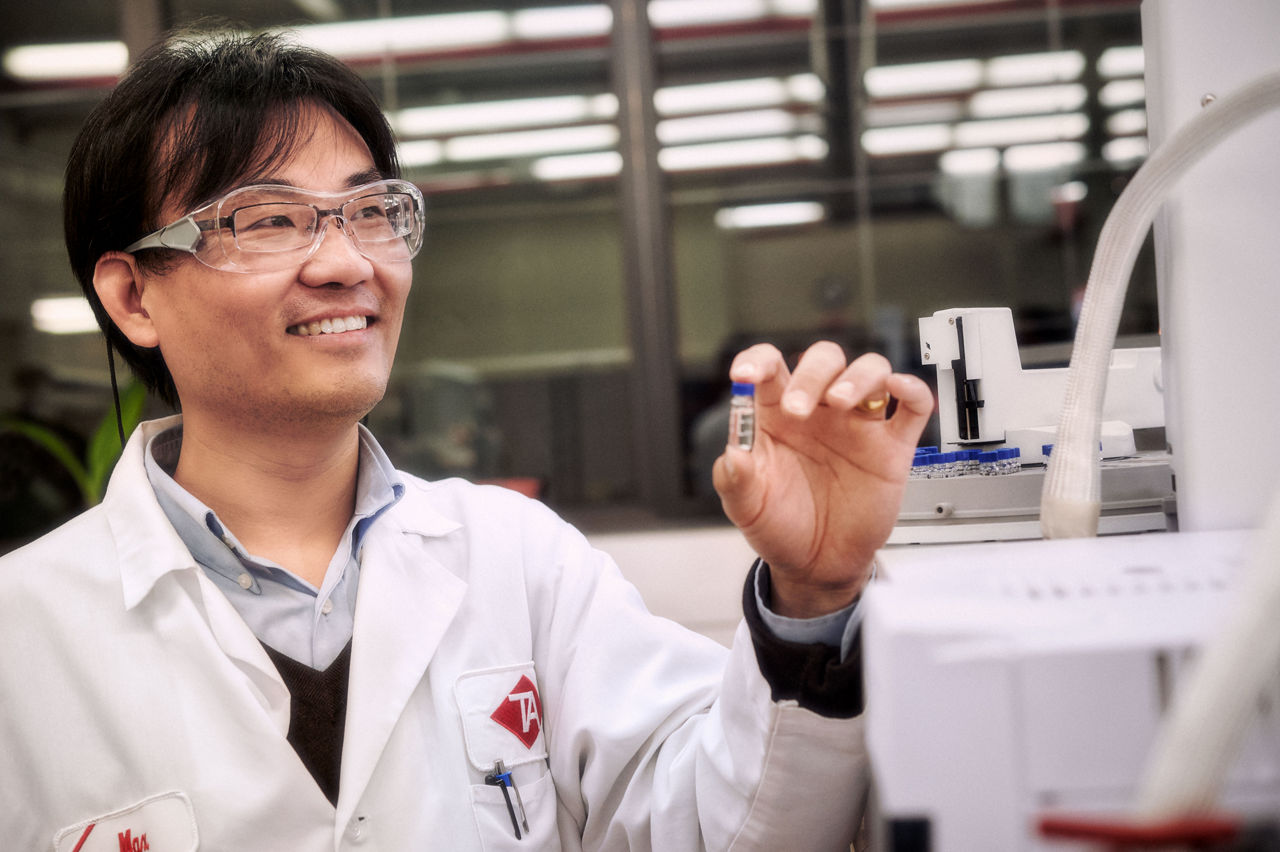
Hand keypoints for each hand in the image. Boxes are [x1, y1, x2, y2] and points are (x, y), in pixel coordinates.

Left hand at [712, 342, 932, 617]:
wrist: (817, 565)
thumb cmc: (780, 526)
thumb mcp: (746, 507)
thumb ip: (735, 480)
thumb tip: (733, 456)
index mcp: (777, 414)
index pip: (769, 367)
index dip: (756, 361)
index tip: (745, 375)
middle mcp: (820, 411)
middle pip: (823, 361)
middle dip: (810, 376)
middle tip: (798, 409)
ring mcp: (858, 426)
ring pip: (869, 372)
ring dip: (857, 377)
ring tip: (840, 402)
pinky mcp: (891, 448)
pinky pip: (912, 408)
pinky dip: (912, 389)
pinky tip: (899, 388)